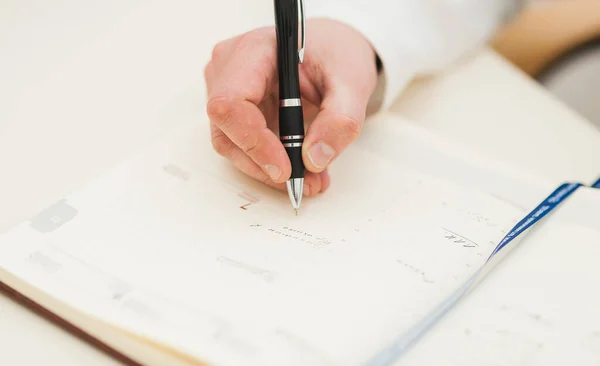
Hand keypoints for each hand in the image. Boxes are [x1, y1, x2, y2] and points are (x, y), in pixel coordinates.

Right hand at [204, 19, 377, 195]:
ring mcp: (226, 88)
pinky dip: (270, 163)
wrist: (333, 52)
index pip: (231, 102)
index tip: (286, 169)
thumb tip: (314, 159)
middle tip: (308, 182)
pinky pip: (242, 145)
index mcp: (255, 49)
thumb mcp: (352, 83)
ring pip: (232, 144)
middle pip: (228, 130)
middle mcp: (229, 67)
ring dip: (268, 169)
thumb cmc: (337, 54)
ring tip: (311, 178)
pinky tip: (302, 167)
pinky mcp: (234, 109)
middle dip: (265, 164)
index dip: (253, 142)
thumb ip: (340, 120)